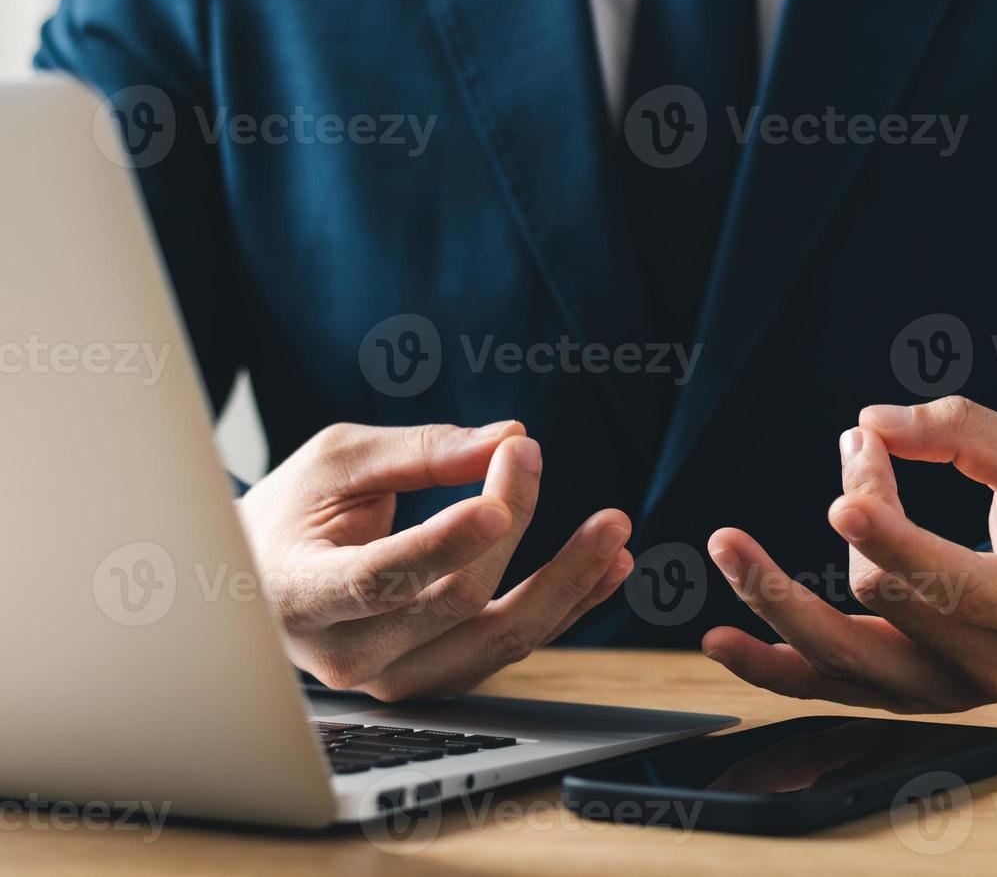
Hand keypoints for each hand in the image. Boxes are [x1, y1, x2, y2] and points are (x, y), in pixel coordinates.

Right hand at [237, 421, 633, 699]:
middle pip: (456, 604)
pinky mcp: (437, 679)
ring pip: (498, 640)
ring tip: (614, 532)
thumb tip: (509, 438)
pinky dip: (566, 605)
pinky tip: (607, 568)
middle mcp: (349, 654)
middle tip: (534, 456)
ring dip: (567, 584)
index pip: (382, 579)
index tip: (497, 502)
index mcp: (304, 595)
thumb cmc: (294, 512)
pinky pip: (512, 646)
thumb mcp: (337, 462)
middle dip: (515, 527)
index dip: (445, 544)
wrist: (261, 584)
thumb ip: (421, 451)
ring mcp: (396, 678)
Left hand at [701, 397, 996, 711]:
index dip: (890, 539)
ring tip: (724, 547)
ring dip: (773, 601)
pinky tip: (722, 639)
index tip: (847, 494)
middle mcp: (987, 666)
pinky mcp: (909, 696)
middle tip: (856, 447)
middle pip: (882, 604)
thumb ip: (969, 434)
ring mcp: (943, 692)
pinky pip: (829, 688)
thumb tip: (872, 422)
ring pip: (838, 661)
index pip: (948, 584)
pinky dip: (771, 665)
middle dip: (857, 516)